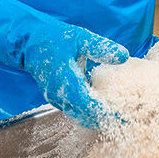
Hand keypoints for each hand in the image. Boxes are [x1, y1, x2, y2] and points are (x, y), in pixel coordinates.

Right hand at [0, 0, 128, 127]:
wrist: (30, 43)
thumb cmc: (55, 39)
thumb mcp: (81, 37)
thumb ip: (101, 48)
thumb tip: (124, 56)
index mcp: (67, 81)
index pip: (89, 105)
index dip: (107, 113)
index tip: (125, 116)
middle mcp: (60, 95)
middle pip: (86, 116)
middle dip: (106, 120)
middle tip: (128, 119)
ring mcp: (57, 99)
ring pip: (80, 117)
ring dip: (98, 118)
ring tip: (119, 117)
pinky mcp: (58, 99)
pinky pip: (76, 112)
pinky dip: (90, 113)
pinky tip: (104, 108)